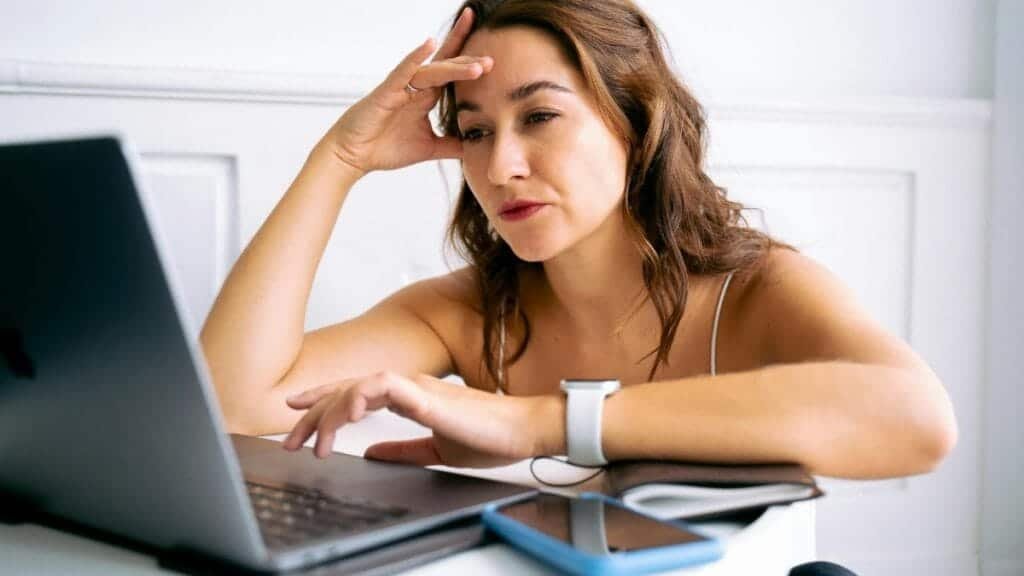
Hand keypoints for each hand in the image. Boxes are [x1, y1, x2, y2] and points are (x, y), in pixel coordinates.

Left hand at [281, 372, 555, 467]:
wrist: (522, 431)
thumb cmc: (490, 436)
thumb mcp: (436, 450)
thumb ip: (402, 449)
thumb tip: (371, 453)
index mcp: (409, 396)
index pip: (356, 392)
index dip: (324, 401)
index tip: (297, 416)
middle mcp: (407, 385)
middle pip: (348, 389)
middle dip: (314, 412)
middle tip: (291, 439)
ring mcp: (416, 387)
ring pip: (358, 387)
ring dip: (331, 411)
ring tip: (315, 440)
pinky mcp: (426, 395)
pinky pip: (384, 386)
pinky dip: (360, 395)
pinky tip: (347, 413)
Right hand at [318, 7, 491, 175]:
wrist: (354, 157)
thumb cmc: (384, 148)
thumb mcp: (429, 148)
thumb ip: (452, 145)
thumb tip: (476, 147)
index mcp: (425, 97)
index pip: (452, 75)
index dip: (470, 63)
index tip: (493, 57)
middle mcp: (415, 87)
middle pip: (446, 67)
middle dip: (469, 62)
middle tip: (492, 60)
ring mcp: (401, 87)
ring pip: (432, 71)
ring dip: (454, 67)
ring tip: (478, 66)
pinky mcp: (386, 92)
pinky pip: (403, 71)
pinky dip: (416, 57)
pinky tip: (429, 44)